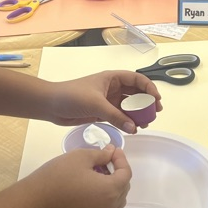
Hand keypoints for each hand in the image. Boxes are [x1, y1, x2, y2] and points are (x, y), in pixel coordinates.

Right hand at [27, 147, 130, 207]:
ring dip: (112, 185)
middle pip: (124, 187)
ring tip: (97, 172)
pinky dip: (104, 195)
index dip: (121, 159)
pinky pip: (105, 207)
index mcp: (111, 190)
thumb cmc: (58, 176)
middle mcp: (110, 206)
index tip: (112, 149)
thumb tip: (111, 152)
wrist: (35, 203)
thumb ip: (101, 154)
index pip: (126, 173)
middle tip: (104, 159)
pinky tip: (89, 185)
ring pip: (116, 199)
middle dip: (118, 171)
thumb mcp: (80, 157)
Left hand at [47, 70, 162, 132]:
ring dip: (137, 114)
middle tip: (154, 113)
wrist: (51, 105)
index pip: (137, 79)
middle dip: (146, 102)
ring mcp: (107, 100)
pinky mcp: (102, 112)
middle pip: (135, 93)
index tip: (157, 99)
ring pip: (128, 106)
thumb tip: (134, 128)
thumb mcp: (96, 104)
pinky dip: (127, 122)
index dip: (149, 87)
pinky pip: (119, 117)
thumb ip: (116, 117)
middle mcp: (112, 88)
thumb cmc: (71, 96)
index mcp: (112, 78)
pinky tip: (133, 129)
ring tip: (145, 123)